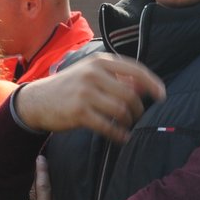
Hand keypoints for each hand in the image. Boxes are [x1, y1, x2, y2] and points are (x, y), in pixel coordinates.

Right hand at [14, 53, 165, 142]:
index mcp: (99, 61)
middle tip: (138, 117)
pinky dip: (119, 134)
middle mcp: (93, 74)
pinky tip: (122, 137)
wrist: (36, 100)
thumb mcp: (90, 74)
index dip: (153, 83)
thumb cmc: (68, 87)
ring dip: (129, 121)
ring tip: (127, 125)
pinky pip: (108, 126)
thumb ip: (116, 77)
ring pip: (121, 109)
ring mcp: (86, 93)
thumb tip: (144, 86)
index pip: (135, 69)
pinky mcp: (79, 112)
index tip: (162, 96)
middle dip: (139, 109)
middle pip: (130, 93)